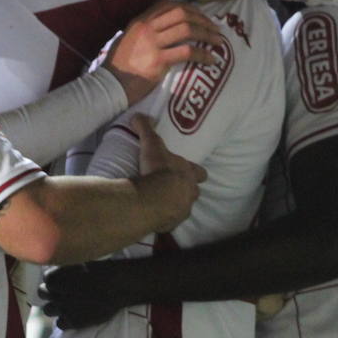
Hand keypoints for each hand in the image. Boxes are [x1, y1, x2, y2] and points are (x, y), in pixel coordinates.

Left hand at [38, 263, 126, 329]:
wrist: (120, 286)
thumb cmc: (103, 270)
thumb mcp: (81, 262)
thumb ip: (66, 269)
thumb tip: (58, 270)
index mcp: (56, 277)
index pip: (46, 278)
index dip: (54, 278)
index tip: (61, 279)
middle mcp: (56, 293)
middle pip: (42, 294)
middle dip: (50, 292)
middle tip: (61, 292)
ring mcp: (64, 309)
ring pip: (48, 310)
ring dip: (55, 306)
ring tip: (65, 304)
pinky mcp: (74, 322)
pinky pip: (60, 324)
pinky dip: (65, 320)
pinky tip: (74, 315)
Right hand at [104, 1, 222, 103]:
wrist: (110, 85)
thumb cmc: (118, 66)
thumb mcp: (128, 39)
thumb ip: (144, 31)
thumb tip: (164, 30)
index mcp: (140, 21)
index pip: (169, 5)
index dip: (190, 9)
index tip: (201, 17)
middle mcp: (147, 28)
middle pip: (182, 14)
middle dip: (203, 20)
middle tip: (215, 29)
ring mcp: (152, 43)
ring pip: (188, 30)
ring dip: (207, 35)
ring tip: (218, 42)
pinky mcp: (158, 60)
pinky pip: (187, 52)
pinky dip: (203, 54)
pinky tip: (211, 60)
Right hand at [133, 115, 204, 232]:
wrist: (155, 198)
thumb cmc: (158, 169)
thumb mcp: (151, 145)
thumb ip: (146, 129)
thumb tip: (138, 115)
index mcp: (189, 173)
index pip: (200, 172)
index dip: (195, 171)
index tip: (188, 171)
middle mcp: (190, 192)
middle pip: (194, 191)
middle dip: (185, 189)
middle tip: (172, 187)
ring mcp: (183, 209)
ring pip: (184, 207)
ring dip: (175, 204)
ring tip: (161, 203)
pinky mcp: (172, 223)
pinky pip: (170, 220)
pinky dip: (164, 217)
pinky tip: (153, 215)